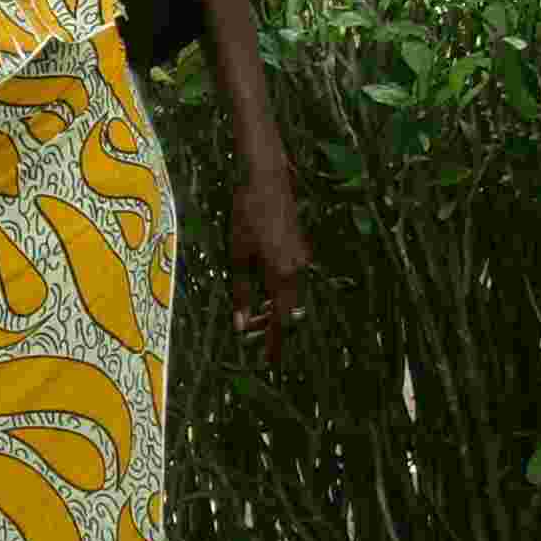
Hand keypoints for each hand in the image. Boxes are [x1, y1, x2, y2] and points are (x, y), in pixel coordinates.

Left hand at [229, 162, 310, 365]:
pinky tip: (262, 291)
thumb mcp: (238, 255)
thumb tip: (242, 324)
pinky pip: (292, 279)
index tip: (271, 362)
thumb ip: (242, 291)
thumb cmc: (247, 215)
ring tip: (254, 318)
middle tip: (258, 340)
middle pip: (289, 310)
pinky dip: (278, 291)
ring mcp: (302, 258)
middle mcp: (299, 270)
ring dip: (275, 309)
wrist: (267, 178)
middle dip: (274, 328)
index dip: (275, 341)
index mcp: (283, 274)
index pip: (281, 319)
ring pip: (291, 295)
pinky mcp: (300, 248)